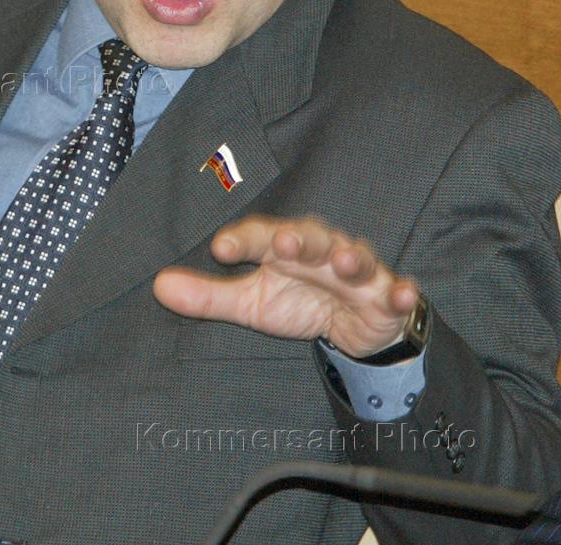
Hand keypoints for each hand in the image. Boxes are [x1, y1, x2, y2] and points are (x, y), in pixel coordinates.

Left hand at [153, 215, 418, 357]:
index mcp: (285, 246)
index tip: (221, 248)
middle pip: (311, 238)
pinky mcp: (387, 296)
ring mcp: (358, 272)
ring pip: (355, 258)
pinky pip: (398, 292)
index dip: (243, 239)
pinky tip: (402, 293)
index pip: (261, 236)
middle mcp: (322, 251)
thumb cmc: (299, 300)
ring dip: (349, 258)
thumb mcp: (251, 304)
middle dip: (299, 239)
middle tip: (283, 244)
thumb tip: (158, 286)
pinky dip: (402, 292)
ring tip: (340, 262)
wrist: (356, 324)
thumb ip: (208, 296)